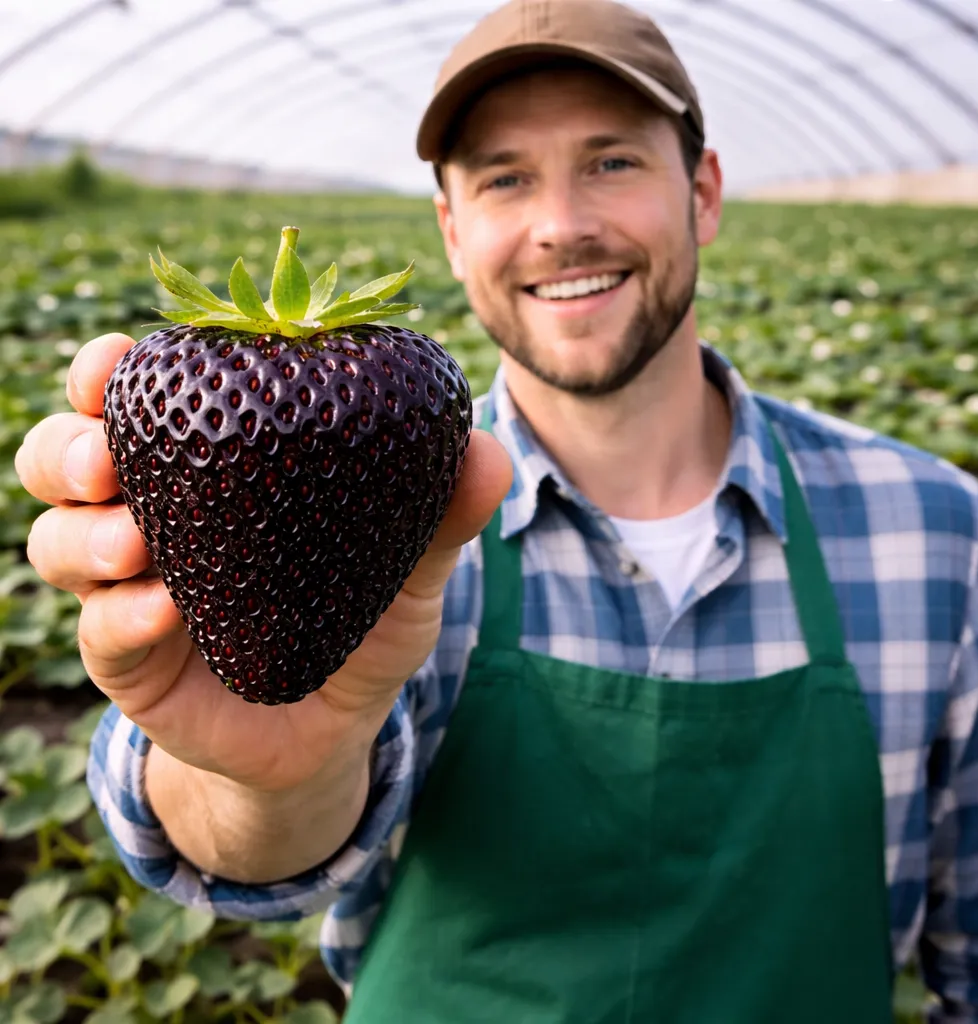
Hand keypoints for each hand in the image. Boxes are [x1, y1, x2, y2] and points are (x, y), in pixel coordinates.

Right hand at [15, 332, 511, 793]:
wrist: (333, 733)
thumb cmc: (361, 630)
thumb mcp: (406, 573)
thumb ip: (439, 517)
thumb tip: (486, 451)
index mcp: (209, 477)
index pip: (138, 405)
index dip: (110, 375)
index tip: (120, 360)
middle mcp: (153, 521)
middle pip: (62, 459)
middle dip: (68, 447)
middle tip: (109, 456)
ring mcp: (131, 593)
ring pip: (55, 540)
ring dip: (82, 534)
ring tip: (134, 543)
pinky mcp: (130, 664)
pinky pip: (100, 631)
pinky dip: (120, 616)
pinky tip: (164, 610)